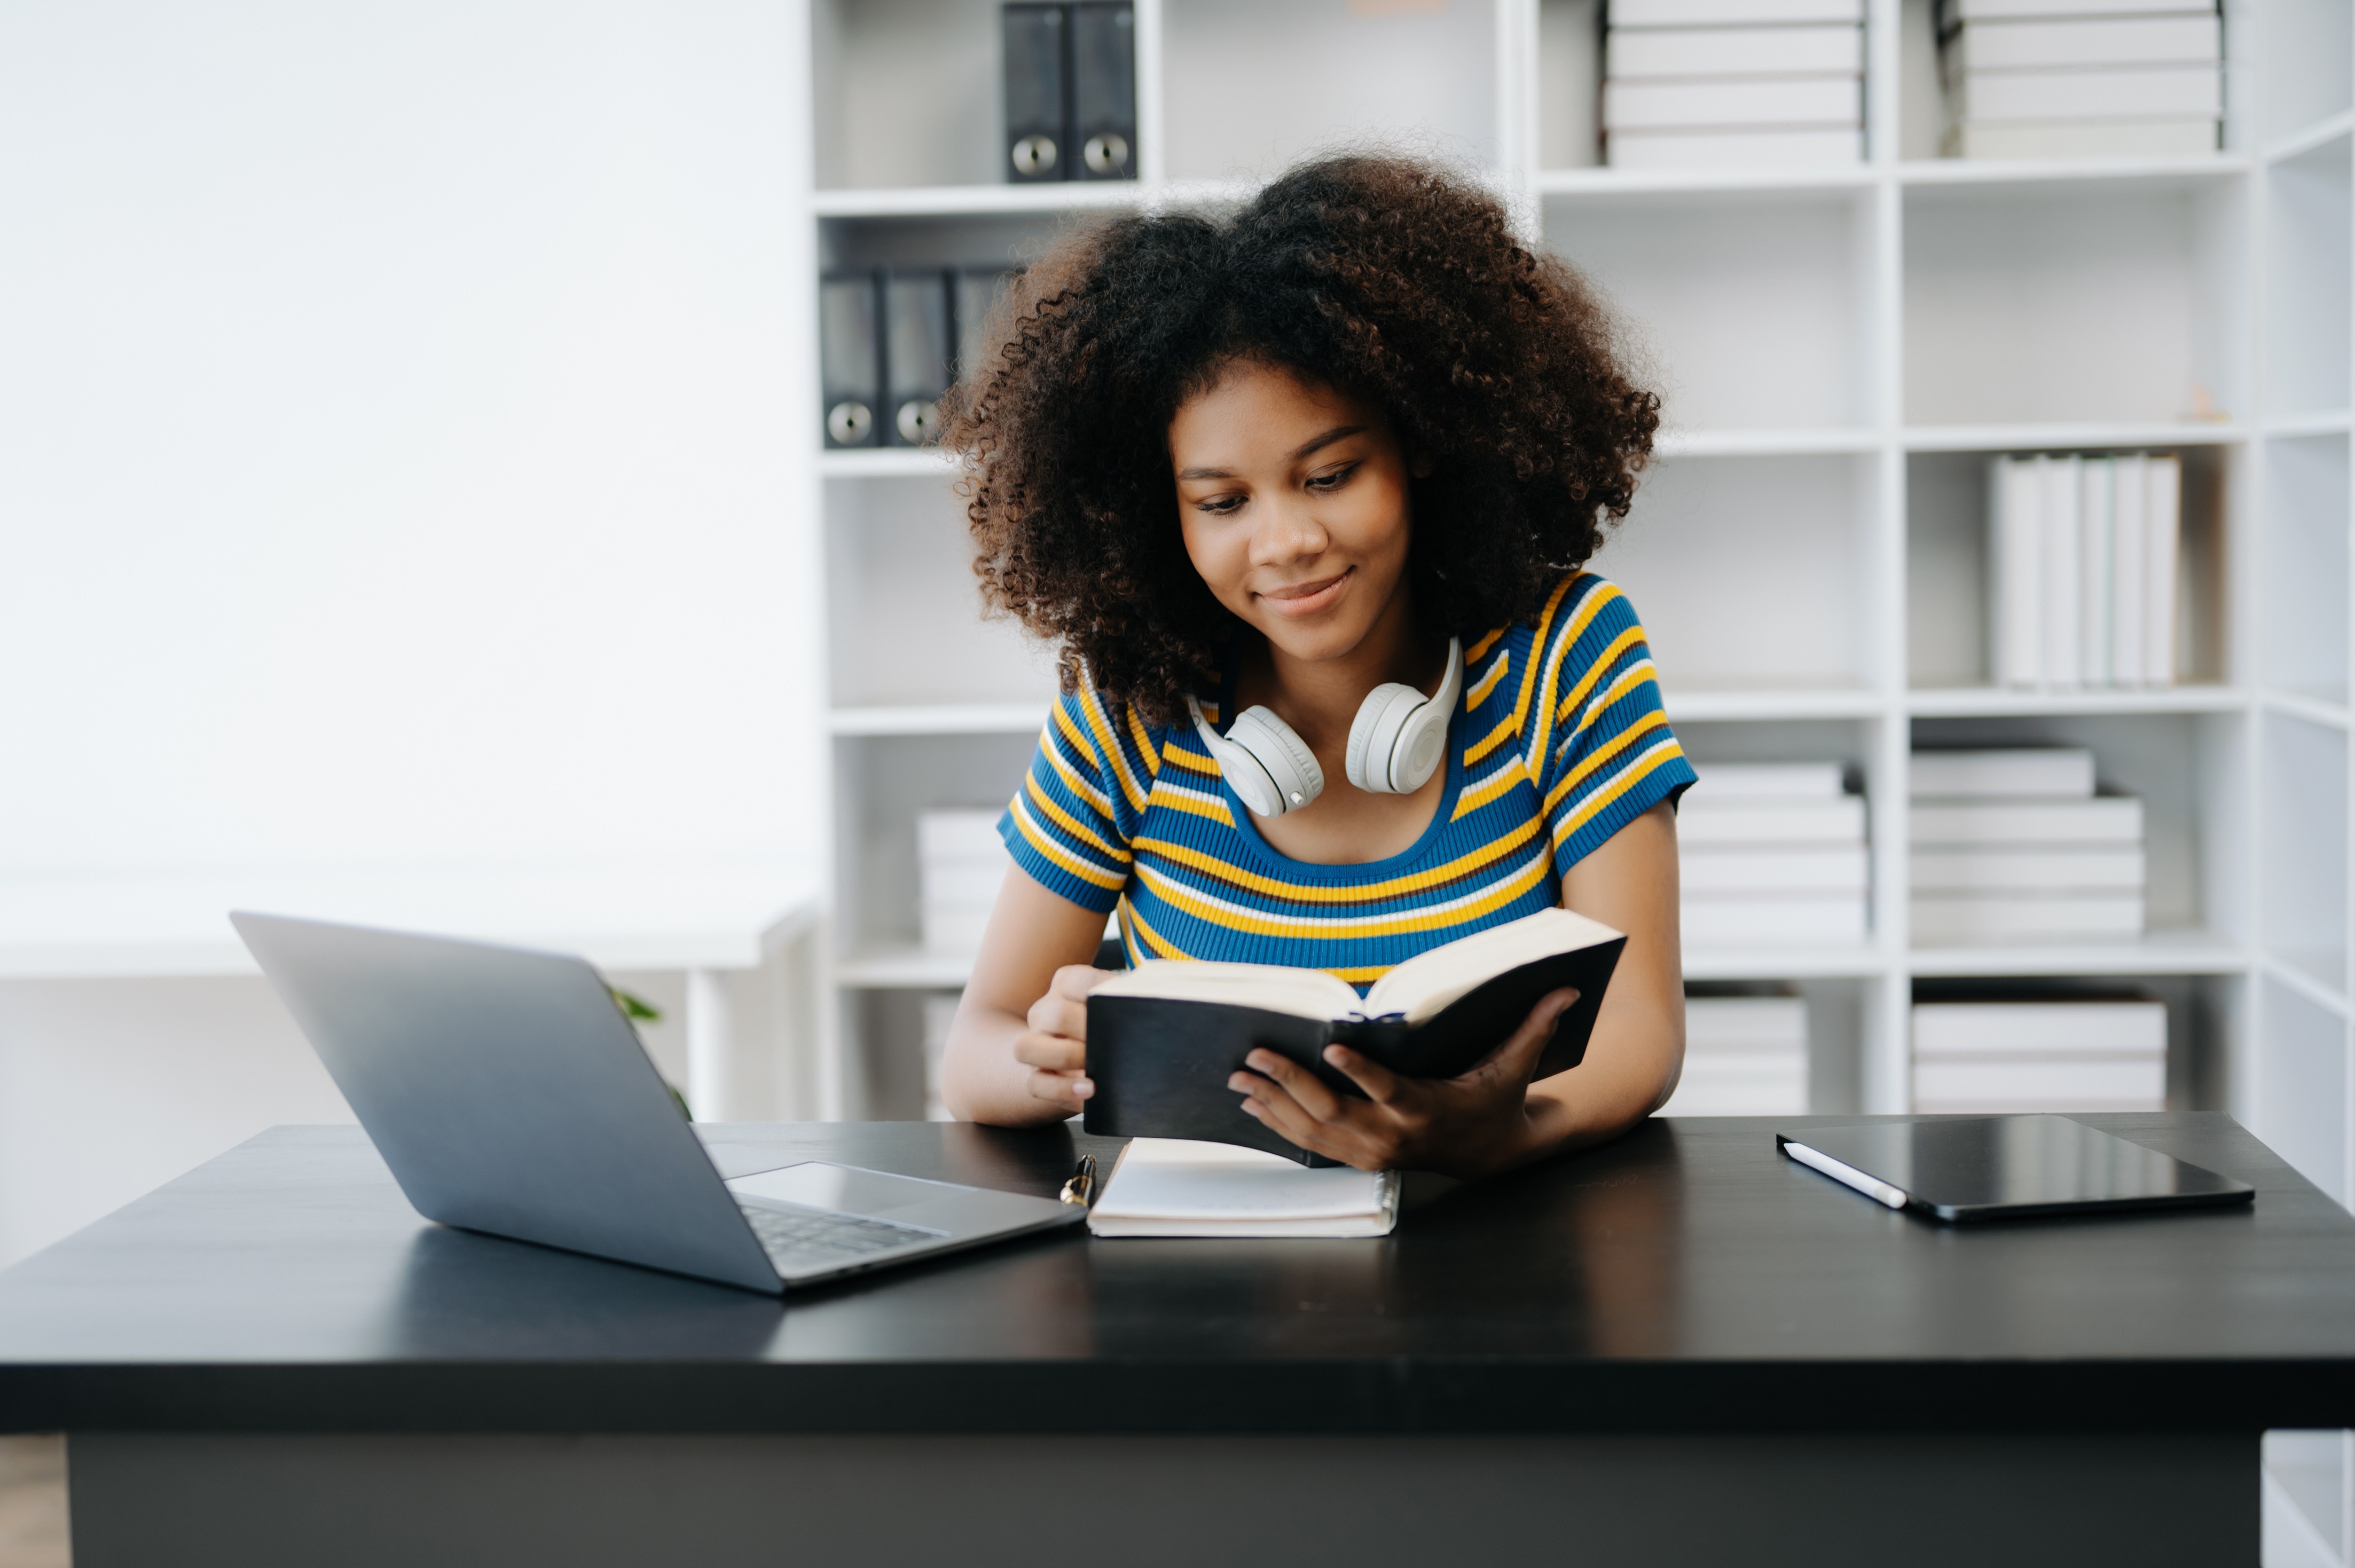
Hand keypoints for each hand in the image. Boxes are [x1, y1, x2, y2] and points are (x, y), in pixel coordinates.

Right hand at [1012, 964, 1115, 1114]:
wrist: (1084, 1053)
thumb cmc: (1112, 1026)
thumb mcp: (1118, 1008)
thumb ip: (1127, 1003)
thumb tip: (1149, 1006)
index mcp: (1066, 985)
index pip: (1074, 980)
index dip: (1098, 991)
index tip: (1122, 1005)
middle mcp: (1045, 1011)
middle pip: (1055, 1014)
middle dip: (1085, 1029)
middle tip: (1111, 1041)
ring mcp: (1034, 1043)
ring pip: (1026, 1047)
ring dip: (1065, 1056)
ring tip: (1094, 1066)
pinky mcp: (1036, 1076)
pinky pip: (1036, 1084)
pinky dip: (1063, 1089)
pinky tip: (1089, 1090)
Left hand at [1227, 988, 1579, 1176]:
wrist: (1491, 1154)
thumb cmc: (1496, 1099)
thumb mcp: (1516, 1066)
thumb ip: (1535, 1027)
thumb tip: (1568, 989)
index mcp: (1426, 1109)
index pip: (1388, 1090)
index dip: (1359, 1072)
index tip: (1331, 1048)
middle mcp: (1393, 1136)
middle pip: (1333, 1112)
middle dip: (1289, 1083)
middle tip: (1254, 1056)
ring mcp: (1372, 1151)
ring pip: (1312, 1132)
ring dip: (1272, 1104)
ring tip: (1238, 1077)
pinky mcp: (1359, 1157)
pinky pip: (1311, 1145)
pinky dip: (1279, 1125)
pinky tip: (1252, 1106)